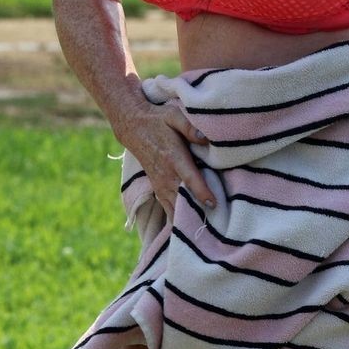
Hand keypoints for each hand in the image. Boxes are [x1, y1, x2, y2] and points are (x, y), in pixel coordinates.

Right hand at [120, 99, 216, 221]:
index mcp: (173, 157)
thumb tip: (205, 138)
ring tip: (203, 233)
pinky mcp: (158, 187)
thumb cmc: (158, 119)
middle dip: (198, 212)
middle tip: (216, 226)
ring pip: (174, 207)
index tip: (213, 204)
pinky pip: (167, 207)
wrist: (133, 126)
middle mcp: (166, 174)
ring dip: (186, 220)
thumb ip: (189, 127)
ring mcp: (160, 183)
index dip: (201, 192)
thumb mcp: (173, 115)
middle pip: (183, 198)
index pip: (189, 178)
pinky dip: (176, 219)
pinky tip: (186, 231)